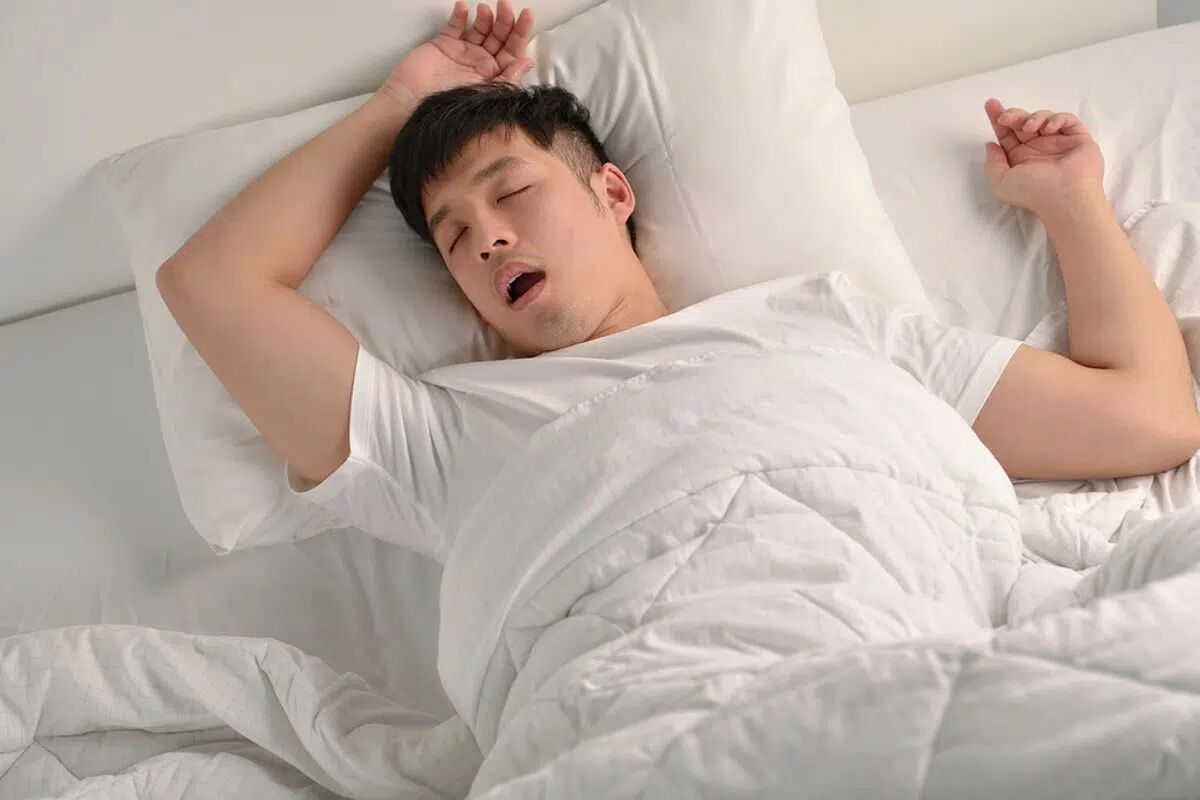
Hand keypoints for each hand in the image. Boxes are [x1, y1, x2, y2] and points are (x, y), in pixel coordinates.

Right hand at [377, 0, 535, 115]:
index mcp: (494, 76)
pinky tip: (464, 8)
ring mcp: (463, 53)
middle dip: (505, 21)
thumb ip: (509, 80)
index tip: (526, 17)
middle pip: (498, 38)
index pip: (512, 52)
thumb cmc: (451, 109)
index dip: (520, 34)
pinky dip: (460, 16)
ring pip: (480, 29)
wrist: (414, 106)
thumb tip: (527, 62)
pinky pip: (455, 26)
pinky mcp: (444, 45)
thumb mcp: (487, 96)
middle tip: (506, 7)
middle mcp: (481, 64)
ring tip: (485, 10)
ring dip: (485, 18)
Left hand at [983, 98, 1104, 216]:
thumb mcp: (1001, 182)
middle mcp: (1037, 148)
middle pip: (1022, 122)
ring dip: (1034, 117)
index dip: (998, 118)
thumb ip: (992, 163)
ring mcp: (1058, 142)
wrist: (1065, 197)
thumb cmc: (1033, 192)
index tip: (990, 104)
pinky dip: (1057, 119)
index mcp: (1020, 158)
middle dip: (1013, 115)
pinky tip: (1049, 128)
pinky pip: (1067, 120)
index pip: (1007, 133)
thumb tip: (991, 145)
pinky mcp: (1077, 138)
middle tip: (1006, 116)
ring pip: (1043, 118)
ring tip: (1030, 128)